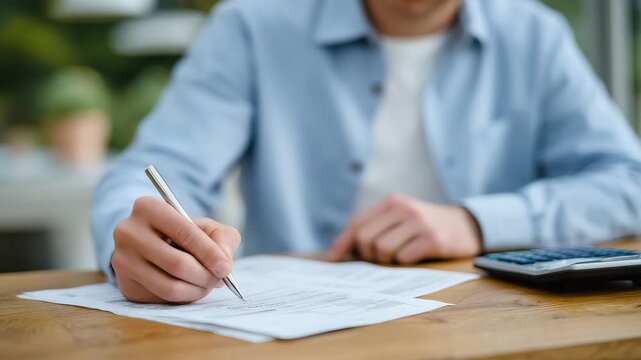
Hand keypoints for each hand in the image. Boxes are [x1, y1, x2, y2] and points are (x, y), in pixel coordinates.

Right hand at [111, 196, 240, 302]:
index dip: (210, 253)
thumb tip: (224, 261)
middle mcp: (128, 232)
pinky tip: (190, 288)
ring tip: (208, 284)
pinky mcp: (125, 285)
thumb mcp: (205, 226)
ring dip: (197, 290)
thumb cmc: (184, 232)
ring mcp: (123, 260)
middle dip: (206, 275)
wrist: (151, 244)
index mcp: (148, 207)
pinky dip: (184, 298)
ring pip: (169, 286)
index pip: (185, 232)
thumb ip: (223, 237)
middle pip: (177, 263)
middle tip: (220, 279)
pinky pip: (161, 299)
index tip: (226, 267)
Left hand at [331, 194, 481, 263]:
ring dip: (387, 261)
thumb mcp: (400, 218)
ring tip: (400, 256)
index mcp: (391, 202)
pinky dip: (405, 263)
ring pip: (382, 250)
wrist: (466, 226)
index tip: (334, 259)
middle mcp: (404, 208)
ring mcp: (419, 223)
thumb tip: (339, 252)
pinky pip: (404, 258)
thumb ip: (374, 228)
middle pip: (366, 239)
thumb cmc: (425, 226)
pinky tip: (415, 256)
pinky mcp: (433, 239)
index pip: (357, 223)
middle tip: (381, 258)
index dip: (343, 243)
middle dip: (368, 255)